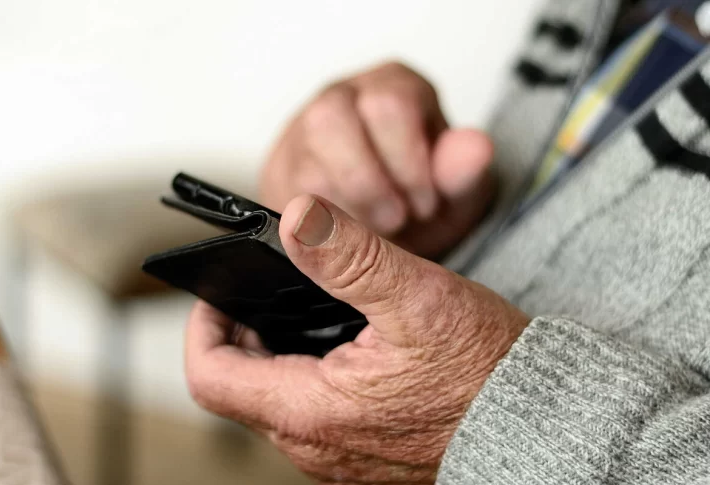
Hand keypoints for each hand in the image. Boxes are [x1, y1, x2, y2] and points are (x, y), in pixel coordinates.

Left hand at [185, 195, 527, 483]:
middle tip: (268, 287)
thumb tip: (294, 216)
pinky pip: (312, 408)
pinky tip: (341, 339)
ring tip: (304, 305)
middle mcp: (316, 444)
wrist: (540, 424)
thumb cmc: (487, 371)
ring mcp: (338, 452)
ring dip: (277, 349)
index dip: (203, 326)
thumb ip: (350, 256)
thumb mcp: (417, 299)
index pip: (211, 376)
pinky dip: (309, 369)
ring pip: (275, 396)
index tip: (222, 290)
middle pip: (241, 384)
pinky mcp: (362, 447)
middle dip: (244, 331)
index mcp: (312, 412)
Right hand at [260, 61, 495, 259]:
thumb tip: (476, 147)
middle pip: (332, 117)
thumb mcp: (455, 196)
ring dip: (341, 206)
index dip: (408, 163)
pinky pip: (285, 199)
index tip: (425, 205)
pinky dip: (320, 226)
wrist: (386, 236)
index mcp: (393, 85)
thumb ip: (464, 174)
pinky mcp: (282, 173)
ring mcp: (303, 134)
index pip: (391, 103)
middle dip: (368, 182)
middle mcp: (342, 98)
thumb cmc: (421, 203)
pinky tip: (348, 236)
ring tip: (373, 231)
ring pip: (301, 158)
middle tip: (396, 220)